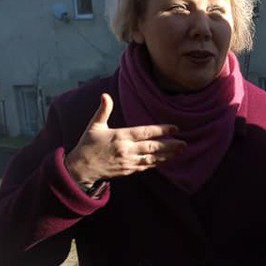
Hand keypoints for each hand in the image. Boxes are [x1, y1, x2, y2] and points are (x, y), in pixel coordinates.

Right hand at [64, 94, 186, 184]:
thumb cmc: (88, 145)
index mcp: (120, 136)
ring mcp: (128, 161)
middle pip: (153, 147)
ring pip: (152, 158)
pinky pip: (146, 166)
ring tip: (180, 151)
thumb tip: (105, 95)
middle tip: (184, 143)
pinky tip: (167, 160)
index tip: (175, 128)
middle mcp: (126, 149)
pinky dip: (157, 163)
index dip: (161, 130)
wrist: (81, 168)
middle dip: (170, 145)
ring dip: (167, 155)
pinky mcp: (128, 170)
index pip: (145, 132)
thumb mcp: (94, 126)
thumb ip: (103, 111)